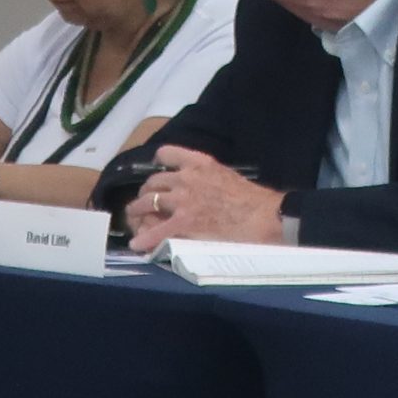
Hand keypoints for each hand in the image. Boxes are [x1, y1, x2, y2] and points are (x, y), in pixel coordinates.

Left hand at [126, 146, 285, 252]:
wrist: (263, 217)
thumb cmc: (254, 200)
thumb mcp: (227, 176)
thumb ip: (209, 178)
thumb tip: (202, 188)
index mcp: (200, 163)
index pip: (168, 153)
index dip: (160, 162)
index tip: (159, 168)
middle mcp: (186, 178)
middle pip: (154, 181)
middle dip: (147, 192)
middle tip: (146, 202)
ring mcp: (182, 201)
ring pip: (148, 202)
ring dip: (138, 210)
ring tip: (134, 218)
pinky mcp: (182, 223)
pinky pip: (155, 231)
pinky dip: (144, 239)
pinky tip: (137, 244)